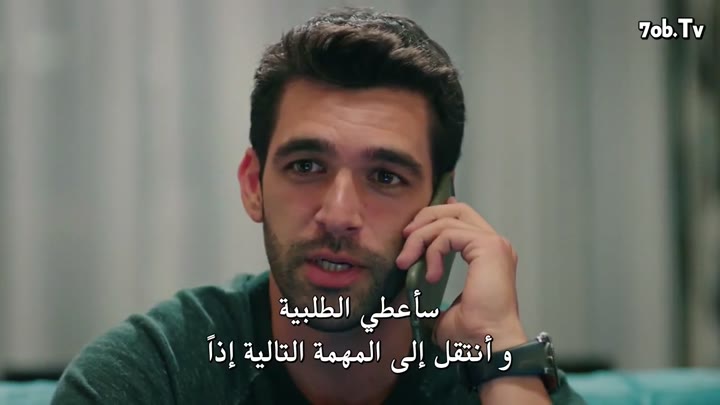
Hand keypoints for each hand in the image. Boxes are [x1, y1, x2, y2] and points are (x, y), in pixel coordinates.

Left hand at [395, 197, 527, 348]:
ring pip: (448, 220)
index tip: (412, 231)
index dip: (436, 216)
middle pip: (456, 209)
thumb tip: (407, 291)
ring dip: (420, 237)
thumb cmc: (471, 334)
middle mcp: (495, 245)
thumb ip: (430, 290)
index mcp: (488, 255)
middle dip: (425, 218)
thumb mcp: (443, 306)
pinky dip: (432, 250)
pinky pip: (449, 234)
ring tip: (406, 262)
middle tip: (406, 238)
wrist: (487, 345)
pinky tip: (430, 275)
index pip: (462, 219)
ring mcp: (494, 244)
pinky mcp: (489, 247)